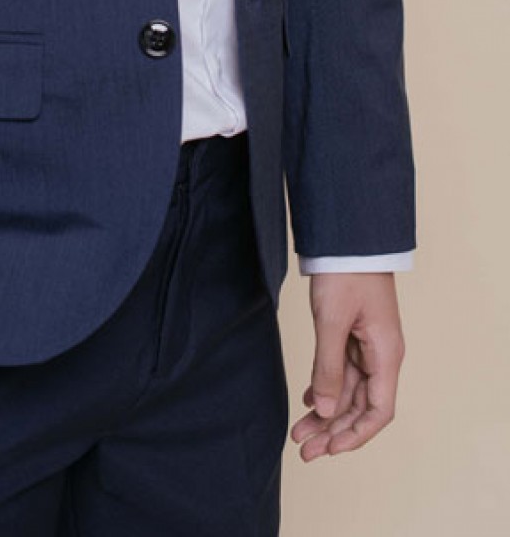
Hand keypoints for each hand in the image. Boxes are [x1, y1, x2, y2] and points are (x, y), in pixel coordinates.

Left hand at [291, 273, 404, 459]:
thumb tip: (327, 412)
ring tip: (298, 431)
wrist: (347, 234)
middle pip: (361, 406)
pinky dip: (325, 388)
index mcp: (386, 355)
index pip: (379, 411)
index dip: (356, 435)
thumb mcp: (332, 320)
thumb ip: (329, 367)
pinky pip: (342, 371)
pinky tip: (308, 400)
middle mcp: (381, 355)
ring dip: (326, 413)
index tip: (330, 450)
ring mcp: (367, 344)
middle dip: (334, 431)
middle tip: (303, 449)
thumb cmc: (346, 271)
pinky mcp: (352, 333)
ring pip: (349, 391)